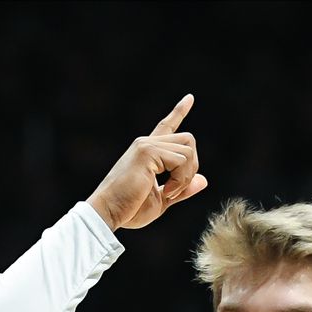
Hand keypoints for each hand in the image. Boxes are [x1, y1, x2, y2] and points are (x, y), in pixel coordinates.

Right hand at [86, 94, 209, 230]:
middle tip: (176, 190)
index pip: (166, 126)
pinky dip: (180, 180)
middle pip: (188, 140)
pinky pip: (181, 160)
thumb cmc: (129, 209)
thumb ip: (182, 189)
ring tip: (168, 193)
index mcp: (148, 153)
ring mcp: (147, 145)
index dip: (179, 112)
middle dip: (192, 167)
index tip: (189, 98)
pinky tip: (166, 192)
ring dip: (185, 177)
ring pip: (188, 150)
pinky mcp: (147, 152)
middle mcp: (147, 144)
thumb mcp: (162, 200)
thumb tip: (203, 180)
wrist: (108, 212)